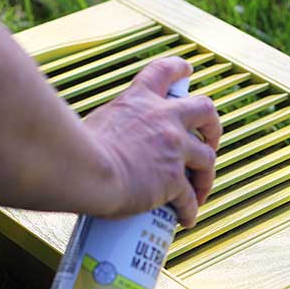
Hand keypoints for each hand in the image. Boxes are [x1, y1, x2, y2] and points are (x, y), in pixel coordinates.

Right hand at [81, 57, 220, 227]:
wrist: (83, 169)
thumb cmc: (76, 150)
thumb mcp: (96, 123)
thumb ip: (111, 129)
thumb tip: (102, 146)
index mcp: (139, 100)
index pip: (163, 72)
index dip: (178, 69)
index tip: (186, 71)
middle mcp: (163, 119)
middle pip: (205, 111)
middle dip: (213, 126)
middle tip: (210, 140)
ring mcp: (174, 149)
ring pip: (208, 158)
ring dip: (206, 177)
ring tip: (200, 190)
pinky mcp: (174, 180)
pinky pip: (190, 198)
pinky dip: (190, 210)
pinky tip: (186, 219)